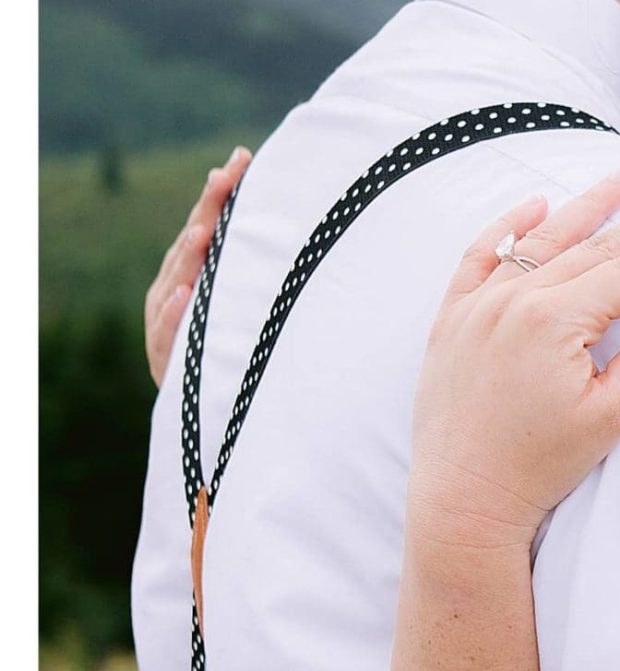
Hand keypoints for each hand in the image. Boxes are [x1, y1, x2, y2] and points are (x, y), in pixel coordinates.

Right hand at [144, 146, 252, 385]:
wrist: (208, 408)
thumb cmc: (231, 347)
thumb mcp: (244, 307)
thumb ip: (254, 270)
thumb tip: (296, 224)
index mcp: (194, 273)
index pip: (209, 224)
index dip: (222, 192)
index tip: (243, 157)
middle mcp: (174, 289)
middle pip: (191, 242)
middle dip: (207, 210)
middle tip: (223, 178)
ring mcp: (166, 322)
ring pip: (175, 282)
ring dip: (188, 256)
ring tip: (201, 232)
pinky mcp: (166, 360)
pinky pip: (168, 335)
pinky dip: (174, 315)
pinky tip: (180, 296)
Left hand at [407, 171, 619, 548]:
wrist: (464, 499)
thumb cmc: (539, 466)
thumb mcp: (608, 415)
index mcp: (556, 322)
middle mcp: (515, 301)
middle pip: (596, 246)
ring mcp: (478, 306)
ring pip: (541, 240)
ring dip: (586, 206)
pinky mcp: (452, 319)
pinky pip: (479, 256)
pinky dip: (508, 226)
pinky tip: (535, 204)